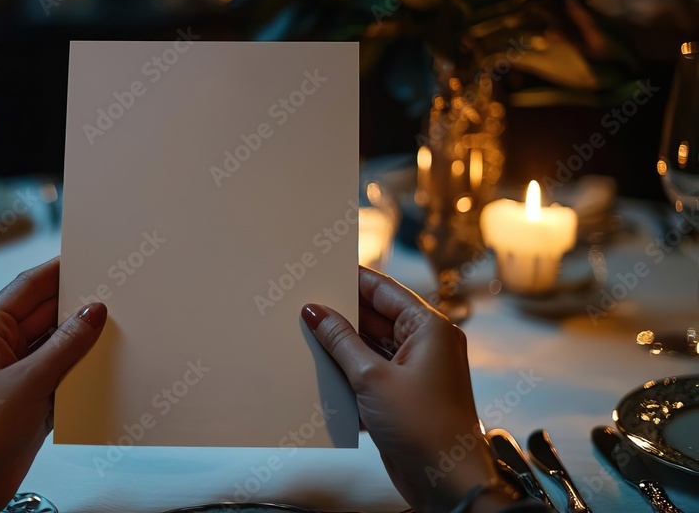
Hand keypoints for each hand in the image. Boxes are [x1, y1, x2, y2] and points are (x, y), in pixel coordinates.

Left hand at [0, 258, 105, 511]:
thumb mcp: (27, 383)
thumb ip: (65, 346)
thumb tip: (94, 312)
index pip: (28, 287)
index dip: (58, 270)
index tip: (90, 256)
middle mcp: (2, 348)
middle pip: (47, 315)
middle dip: (79, 306)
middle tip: (117, 293)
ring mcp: (16, 376)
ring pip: (57, 347)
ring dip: (83, 342)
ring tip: (120, 329)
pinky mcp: (29, 401)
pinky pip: (61, 376)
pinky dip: (81, 373)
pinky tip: (107, 369)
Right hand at [301, 267, 506, 511]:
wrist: (446, 481)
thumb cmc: (424, 426)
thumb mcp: (372, 378)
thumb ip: (341, 341)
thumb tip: (316, 312)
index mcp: (429, 327)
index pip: (384, 290)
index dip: (352, 279)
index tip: (321, 272)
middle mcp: (425, 344)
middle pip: (376, 317)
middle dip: (341, 315)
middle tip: (305, 307)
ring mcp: (415, 370)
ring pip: (370, 346)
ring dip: (342, 347)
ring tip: (307, 339)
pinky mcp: (404, 395)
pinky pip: (371, 372)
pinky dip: (349, 372)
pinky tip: (322, 373)